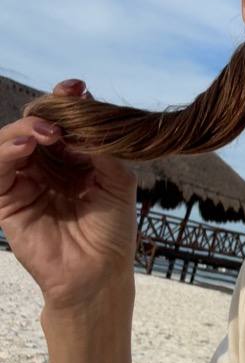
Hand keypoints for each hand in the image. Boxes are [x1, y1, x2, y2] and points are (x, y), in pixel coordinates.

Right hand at [0, 79, 138, 312]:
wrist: (99, 274)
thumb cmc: (112, 231)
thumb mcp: (116, 179)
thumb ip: (100, 145)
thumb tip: (83, 106)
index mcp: (72, 158)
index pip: (62, 121)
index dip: (65, 100)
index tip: (76, 88)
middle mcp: (46, 166)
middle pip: (34, 124)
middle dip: (47, 110)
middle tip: (63, 105)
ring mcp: (24, 182)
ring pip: (12, 141)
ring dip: (27, 127)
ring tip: (48, 131)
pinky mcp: (6, 201)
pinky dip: (8, 150)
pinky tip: (27, 144)